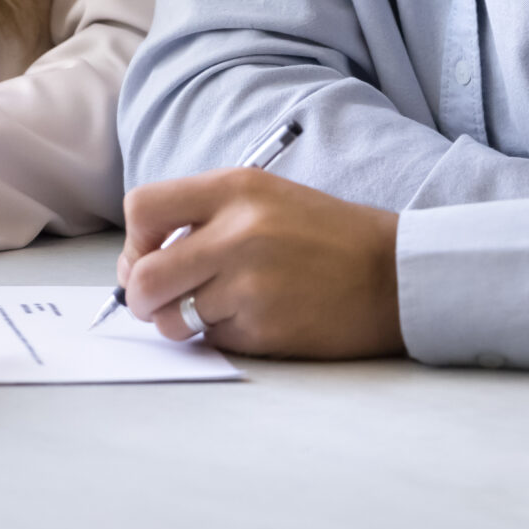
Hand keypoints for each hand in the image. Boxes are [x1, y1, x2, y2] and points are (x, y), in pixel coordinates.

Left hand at [120, 170, 403, 358]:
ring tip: (212, 312)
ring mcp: (250, 283)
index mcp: (234, 189)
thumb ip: (204, 218)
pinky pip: (213, 340)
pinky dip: (221, 337)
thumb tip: (140, 263)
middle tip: (158, 304)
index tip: (149, 257)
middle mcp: (237, 233)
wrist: (394, 274)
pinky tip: (254, 321)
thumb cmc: (325, 236)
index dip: (135, 242)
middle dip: (141, 298)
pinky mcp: (265, 328)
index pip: (142, 209)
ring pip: (173, 317)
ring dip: (180, 323)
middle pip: (145, 276)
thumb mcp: (264, 197)